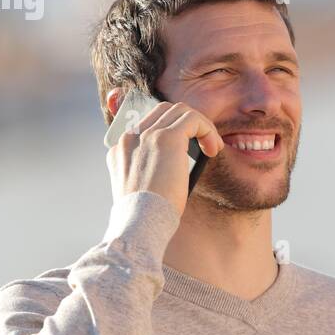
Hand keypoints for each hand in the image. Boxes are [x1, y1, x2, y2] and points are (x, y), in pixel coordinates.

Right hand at [106, 100, 223, 216]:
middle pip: (163, 111)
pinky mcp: (165, 138)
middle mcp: (130, 138)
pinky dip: (208, 130)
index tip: (186, 151)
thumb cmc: (146, 218)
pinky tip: (214, 150)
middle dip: (187, 124)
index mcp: (120, 150)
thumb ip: (153, 173)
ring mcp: (146, 135)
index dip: (171, 132)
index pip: (147, 125)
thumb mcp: (144, 191)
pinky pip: (193, 119)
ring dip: (200, 125)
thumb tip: (177, 168)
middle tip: (203, 146)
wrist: (139, 224)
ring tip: (212, 148)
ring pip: (179, 110)